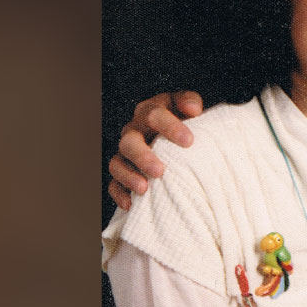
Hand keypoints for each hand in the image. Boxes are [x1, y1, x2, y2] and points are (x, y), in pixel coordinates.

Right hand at [106, 91, 203, 209]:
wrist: (180, 140)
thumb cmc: (186, 123)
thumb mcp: (190, 108)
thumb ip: (190, 102)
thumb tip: (193, 109)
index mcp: (149, 111)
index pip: (154, 115)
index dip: (169, 127)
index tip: (189, 142)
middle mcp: (133, 130)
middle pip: (129, 141)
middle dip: (143, 156)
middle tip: (160, 171)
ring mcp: (125, 153)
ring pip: (117, 163)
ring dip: (128, 176)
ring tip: (144, 189)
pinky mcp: (122, 172)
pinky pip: (113, 184)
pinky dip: (120, 194)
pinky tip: (131, 204)